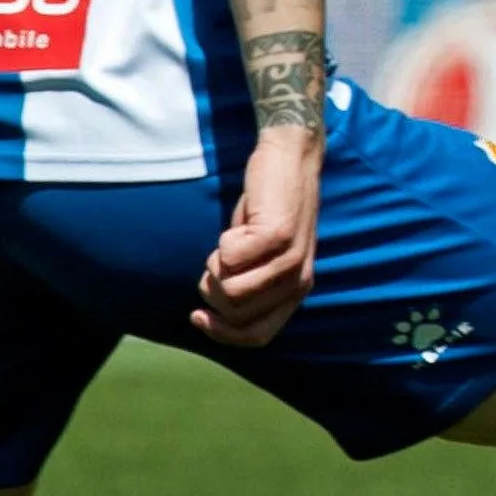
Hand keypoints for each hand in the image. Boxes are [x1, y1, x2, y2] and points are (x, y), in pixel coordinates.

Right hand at [195, 127, 322, 346]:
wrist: (288, 159)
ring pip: (230, 290)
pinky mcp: (278, 235)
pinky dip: (223, 241)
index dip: (222, 333)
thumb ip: (249, 286)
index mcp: (296, 291)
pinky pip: (229, 257)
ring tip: (228, 242)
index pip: (257, 336)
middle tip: (217, 260)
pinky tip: (239, 224)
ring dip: (215, 265)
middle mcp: (298, 281)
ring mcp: (290, 259)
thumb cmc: (266, 209)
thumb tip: (212, 317)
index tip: (197, 316)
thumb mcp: (261, 257)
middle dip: (212, 290)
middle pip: (235, 313)